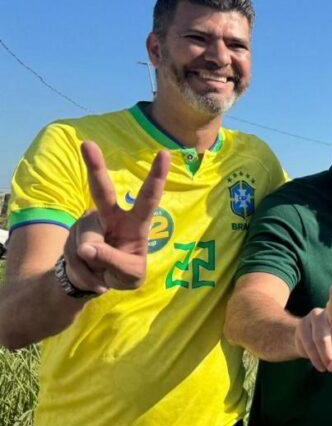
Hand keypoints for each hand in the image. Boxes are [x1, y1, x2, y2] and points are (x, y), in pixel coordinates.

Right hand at [63, 142, 169, 292]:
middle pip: (102, 191)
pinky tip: (90, 272)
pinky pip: (74, 256)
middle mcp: (111, 217)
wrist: (98, 282)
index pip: (148, 198)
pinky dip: (82, 272)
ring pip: (86, 243)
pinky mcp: (72, 233)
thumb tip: (86, 248)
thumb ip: (112, 261)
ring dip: (92, 267)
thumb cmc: (124, 273)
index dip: (157, 176)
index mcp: (136, 223)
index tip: (165, 153)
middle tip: (87, 143)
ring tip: (101, 272)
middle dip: (95, 166)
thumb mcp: (129, 275)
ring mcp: (89, 223)